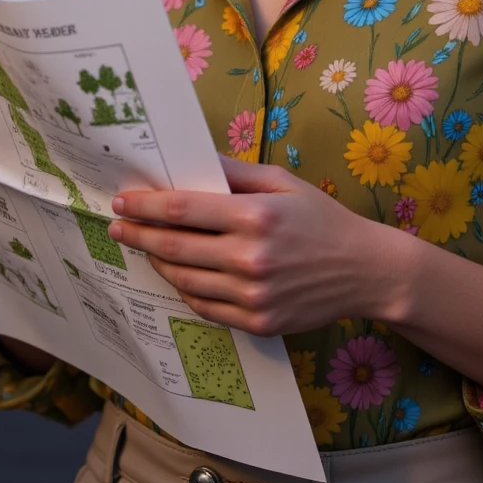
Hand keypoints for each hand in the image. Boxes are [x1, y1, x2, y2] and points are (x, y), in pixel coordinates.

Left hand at [108, 157, 393, 335]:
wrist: (365, 271)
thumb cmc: (323, 219)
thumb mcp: (283, 183)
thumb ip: (235, 172)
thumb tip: (193, 160)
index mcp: (254, 215)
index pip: (182, 209)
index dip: (145, 206)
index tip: (122, 202)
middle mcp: (250, 256)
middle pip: (174, 247)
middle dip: (138, 236)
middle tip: (117, 227)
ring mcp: (252, 294)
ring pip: (184, 280)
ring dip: (157, 264)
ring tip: (146, 250)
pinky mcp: (257, 321)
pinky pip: (205, 307)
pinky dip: (185, 290)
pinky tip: (178, 276)